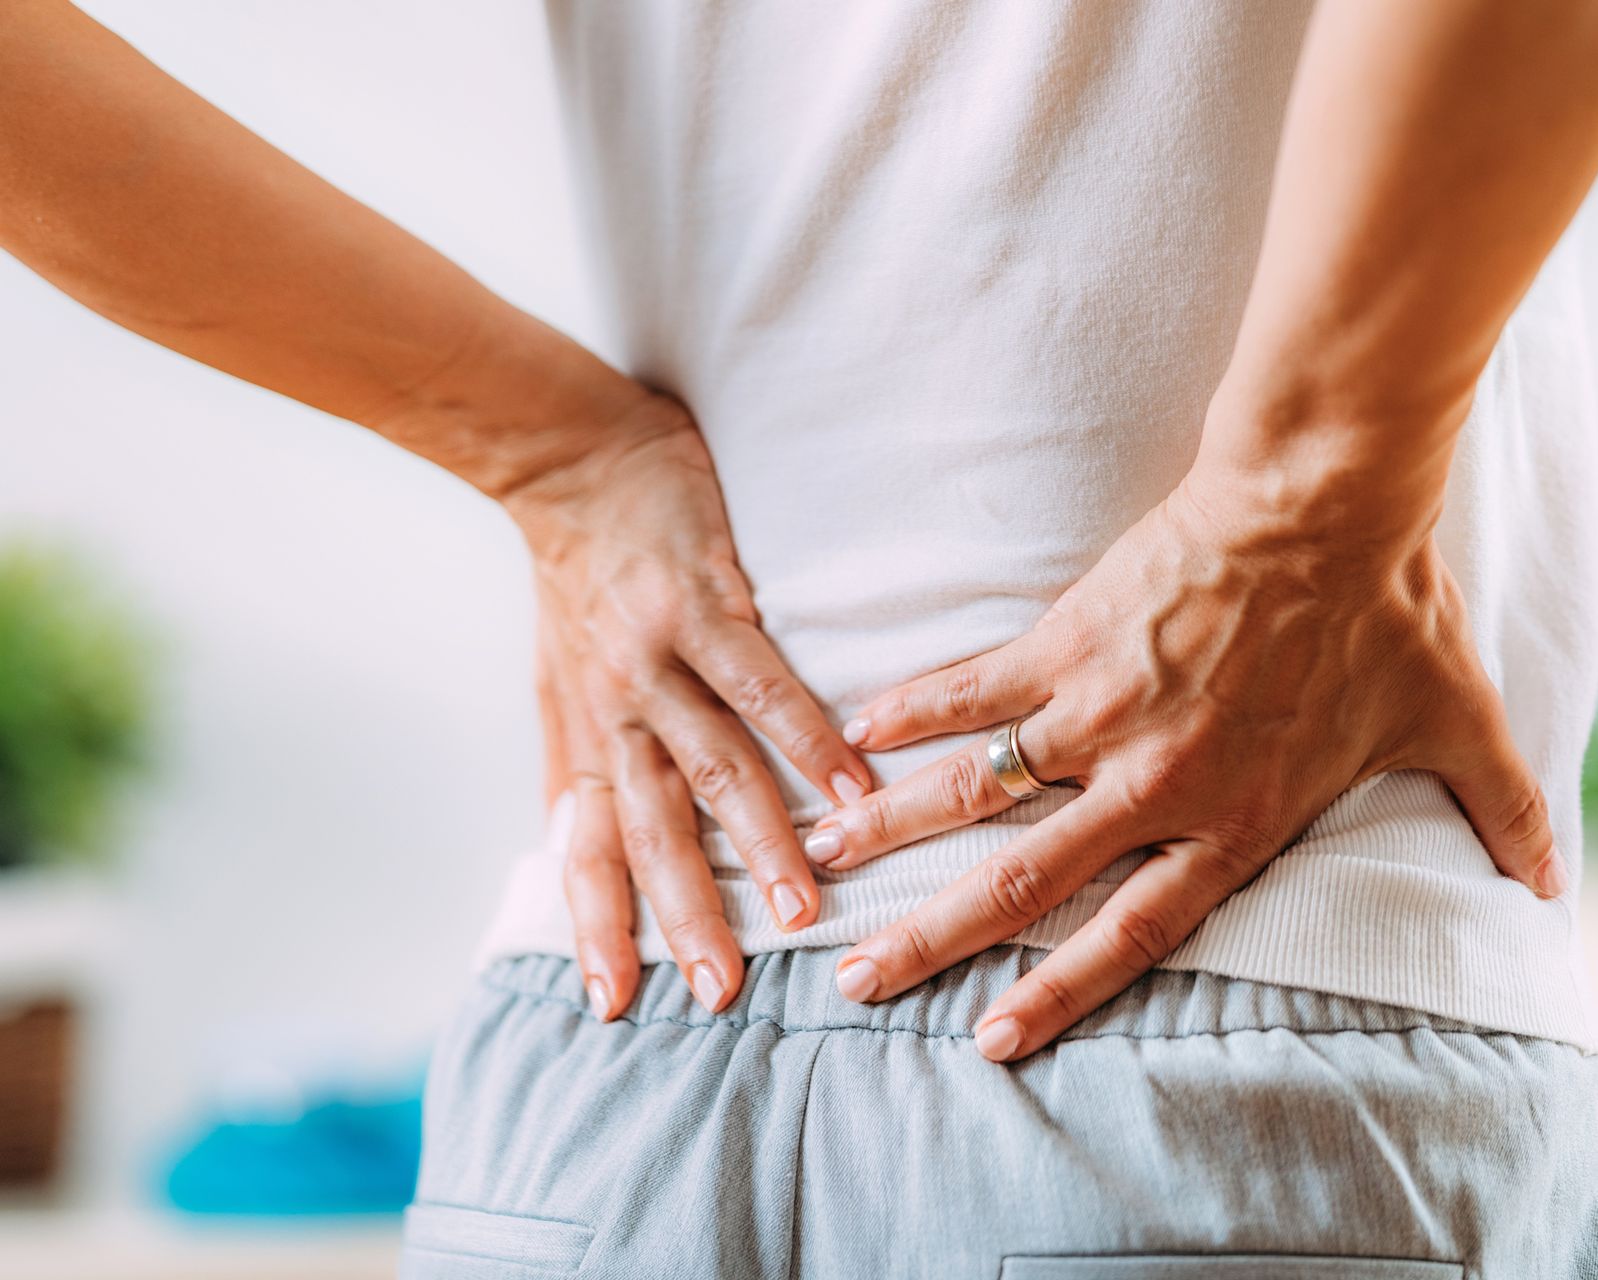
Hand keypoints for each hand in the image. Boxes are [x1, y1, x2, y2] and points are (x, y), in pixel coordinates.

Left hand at [508, 396, 870, 1019]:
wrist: (567, 461)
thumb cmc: (574, 579)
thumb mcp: (555, 683)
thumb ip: (571, 765)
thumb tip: (560, 843)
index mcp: (585, 735)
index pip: (585, 848)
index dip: (595, 925)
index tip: (614, 1005)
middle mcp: (616, 711)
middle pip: (650, 829)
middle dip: (684, 913)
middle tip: (722, 990)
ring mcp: (659, 659)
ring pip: (712, 767)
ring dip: (761, 841)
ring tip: (805, 907)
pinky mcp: (705, 605)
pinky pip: (763, 685)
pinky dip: (807, 738)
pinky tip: (849, 782)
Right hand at [814, 453, 1564, 1061]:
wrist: (1328, 499)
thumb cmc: (1391, 611)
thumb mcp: (1456, 721)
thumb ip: (1501, 812)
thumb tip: (1555, 881)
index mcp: (1233, 820)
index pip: (1130, 933)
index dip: (1057, 990)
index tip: (988, 1037)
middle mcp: (1154, 784)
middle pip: (1025, 882)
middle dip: (933, 936)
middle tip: (857, 976)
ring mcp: (1101, 712)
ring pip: (979, 791)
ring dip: (894, 833)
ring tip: (824, 863)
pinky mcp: (1070, 640)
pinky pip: (976, 687)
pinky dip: (913, 712)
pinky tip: (855, 737)